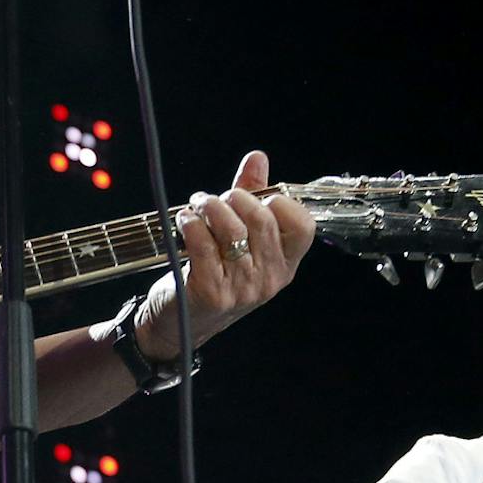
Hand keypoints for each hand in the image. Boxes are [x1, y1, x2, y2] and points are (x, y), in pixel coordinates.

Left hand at [133, 150, 313, 359]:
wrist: (179, 325)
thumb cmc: (213, 274)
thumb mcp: (240, 238)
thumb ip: (252, 196)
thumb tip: (258, 157)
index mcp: (285, 265)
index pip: (303, 226)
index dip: (280, 203)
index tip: (256, 198)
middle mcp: (269, 279)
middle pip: (262, 220)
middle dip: (235, 198)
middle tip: (215, 199)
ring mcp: (242, 289)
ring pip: (232, 230)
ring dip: (210, 207)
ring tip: (197, 206)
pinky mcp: (211, 292)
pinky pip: (203, 245)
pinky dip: (190, 224)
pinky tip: (184, 220)